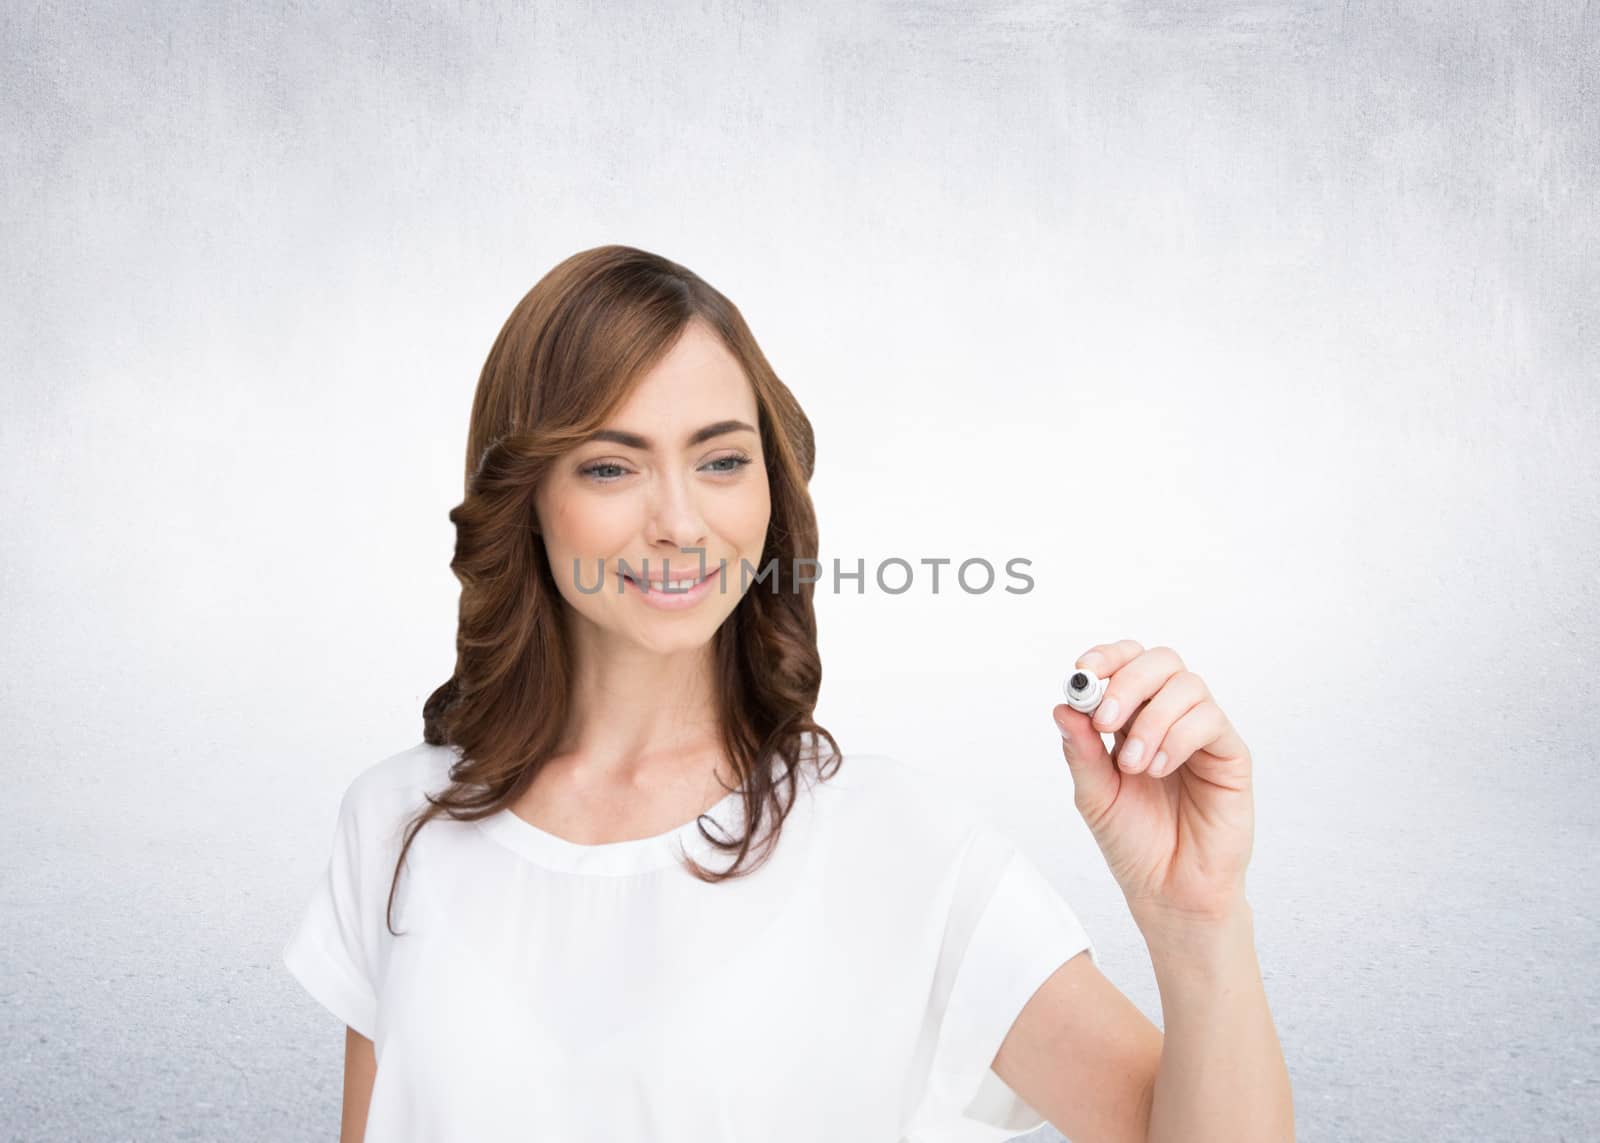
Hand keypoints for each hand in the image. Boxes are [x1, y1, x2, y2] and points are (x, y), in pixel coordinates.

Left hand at [1052, 639, 1254, 924]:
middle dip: (1127, 682)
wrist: (1168, 889)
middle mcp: (1170, 717)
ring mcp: (1202, 733)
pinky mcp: (1230, 755)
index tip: (1081, 674)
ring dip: (1152, 719)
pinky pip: (1210, 720)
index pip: (1127, 663)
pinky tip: (1158, 769)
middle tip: (1105, 722)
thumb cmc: (1134, 842)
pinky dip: (1177, 738)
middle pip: (1160, 661)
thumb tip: (1062, 706)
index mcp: (1134, 719)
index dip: (1106, 658)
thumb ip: (1081, 750)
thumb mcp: (1094, 794)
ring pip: (1187, 685)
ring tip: (1133, 765)